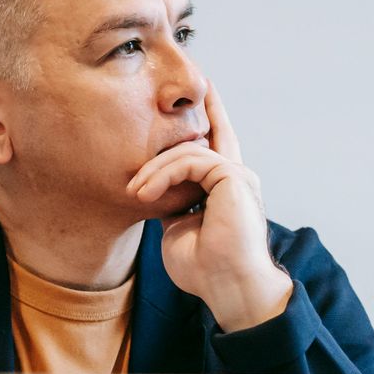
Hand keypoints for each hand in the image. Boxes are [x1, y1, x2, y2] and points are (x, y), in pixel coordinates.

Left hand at [126, 81, 292, 332]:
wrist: (228, 288)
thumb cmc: (204, 270)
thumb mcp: (178, 230)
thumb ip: (172, 205)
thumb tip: (153, 192)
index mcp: (226, 189)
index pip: (216, 145)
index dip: (208, 116)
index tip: (200, 91)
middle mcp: (237, 178)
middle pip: (215, 130)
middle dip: (200, 105)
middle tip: (175, 86)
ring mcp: (238, 177)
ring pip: (189, 151)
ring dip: (154, 170)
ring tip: (134, 192)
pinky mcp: (234, 179)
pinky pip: (192, 161)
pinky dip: (164, 175)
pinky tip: (145, 195)